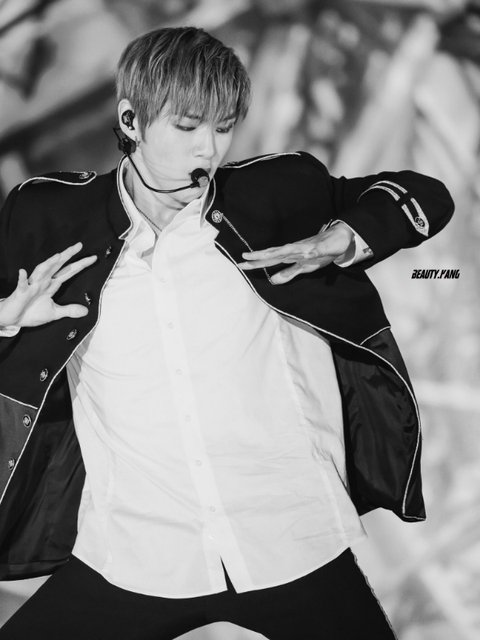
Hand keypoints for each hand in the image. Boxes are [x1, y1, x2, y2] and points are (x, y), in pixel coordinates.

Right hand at [0, 242, 96, 327]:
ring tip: (58, 256)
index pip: (69, 272)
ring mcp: (32, 286)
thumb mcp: (54, 313)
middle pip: (57, 266)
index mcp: (51, 285)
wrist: (13, 319)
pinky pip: (21, 285)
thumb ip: (69, 310)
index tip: (93, 258)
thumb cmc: (31, 312)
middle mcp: (43, 281)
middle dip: (68, 255)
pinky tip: (23, 272)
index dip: (80, 265)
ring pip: (41, 271)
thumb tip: (86, 311)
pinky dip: (22, 279)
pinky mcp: (20, 293)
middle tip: (79, 246)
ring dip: (49, 263)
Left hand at [237, 222, 353, 283]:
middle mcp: (295, 249)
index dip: (256, 262)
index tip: (241, 264)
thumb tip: (272, 281)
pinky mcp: (321, 248)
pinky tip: (306, 255)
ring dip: (280, 252)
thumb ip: (287, 273)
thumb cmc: (318, 252)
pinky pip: (315, 251)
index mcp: (290, 254)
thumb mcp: (302, 267)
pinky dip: (310, 252)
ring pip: (292, 250)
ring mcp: (307, 248)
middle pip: (275, 253)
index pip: (269, 259)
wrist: (338, 238)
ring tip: (266, 255)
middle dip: (261, 256)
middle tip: (244, 257)